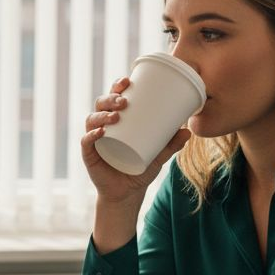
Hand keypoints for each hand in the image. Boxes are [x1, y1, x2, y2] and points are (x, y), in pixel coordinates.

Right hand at [81, 77, 191, 202]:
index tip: (127, 80)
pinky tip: (100, 132)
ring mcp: (94, 139)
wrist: (127, 194)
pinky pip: (86, 141)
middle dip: (110, 98)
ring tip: (116, 117)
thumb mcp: (159, 155)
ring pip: (92, 119)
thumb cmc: (140, 168)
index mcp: (117, 120)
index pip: (113, 97)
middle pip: (101, 104)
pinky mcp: (89, 155)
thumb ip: (172, 144)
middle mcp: (102, 126)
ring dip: (102, 114)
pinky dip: (91, 135)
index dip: (117, 86)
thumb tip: (188, 131)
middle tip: (124, 101)